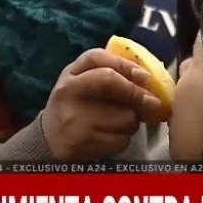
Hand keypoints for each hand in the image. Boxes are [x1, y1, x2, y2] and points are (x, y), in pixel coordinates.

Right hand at [41, 49, 161, 160]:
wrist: (50, 141)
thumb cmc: (72, 105)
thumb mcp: (80, 81)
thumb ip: (107, 71)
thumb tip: (146, 78)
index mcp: (69, 76)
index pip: (97, 59)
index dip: (125, 66)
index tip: (144, 77)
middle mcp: (68, 93)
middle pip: (113, 84)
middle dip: (138, 94)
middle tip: (152, 103)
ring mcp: (75, 120)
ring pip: (124, 116)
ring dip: (132, 121)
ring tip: (121, 122)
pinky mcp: (85, 143)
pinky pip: (121, 139)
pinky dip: (123, 139)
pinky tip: (112, 137)